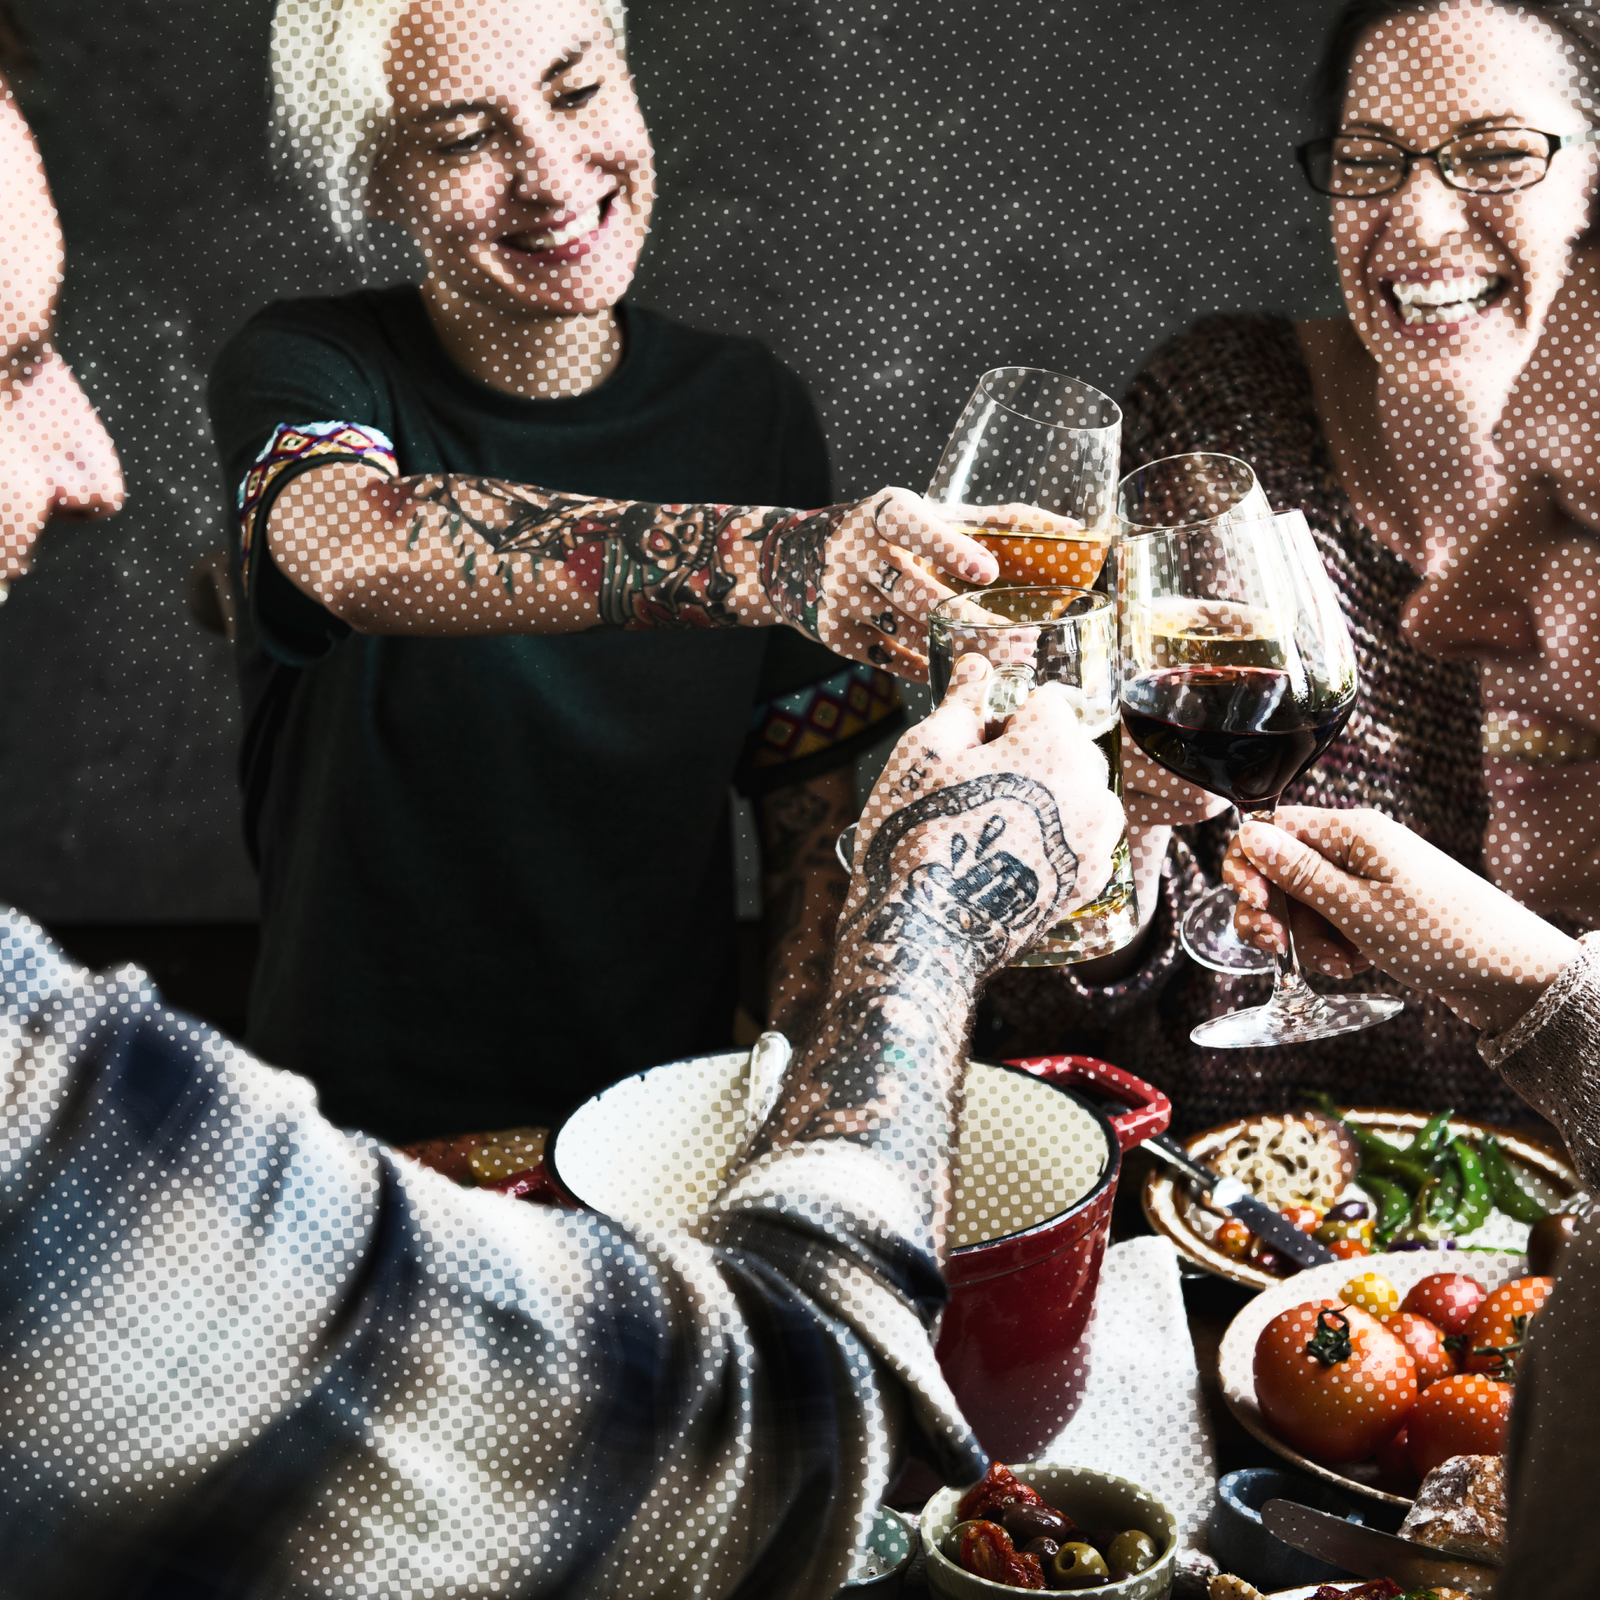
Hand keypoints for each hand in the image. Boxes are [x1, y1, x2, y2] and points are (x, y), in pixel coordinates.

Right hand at [751, 492, 1088, 678]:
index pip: (912, 525)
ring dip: (959, 651)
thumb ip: (1000, 522)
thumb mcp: (933, 515)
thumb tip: (1076, 533)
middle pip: (919, 597)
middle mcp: (854, 552)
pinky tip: (958, 667)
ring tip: (1005, 662)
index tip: (986, 571)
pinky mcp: (834, 635)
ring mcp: (839, 597)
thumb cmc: (893, 535)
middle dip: (973, 624)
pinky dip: (929, 667)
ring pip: (910, 635)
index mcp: (882, 513)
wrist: (798, 561)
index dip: (947, 547)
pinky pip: (892, 661)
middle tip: (1021, 644)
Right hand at [843, 653, 1125, 978]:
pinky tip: (1004, 859)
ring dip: (1043, 798)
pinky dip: (1050, 838)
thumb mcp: (925, 752)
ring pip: (1076, 794)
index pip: (1043, 703)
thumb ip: (962, 703)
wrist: (924, 934)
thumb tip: (978, 665)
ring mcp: (1097, 841)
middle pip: (1066, 748)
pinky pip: (1077, 838)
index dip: (1001, 720)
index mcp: (1056, 745)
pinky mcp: (1089, 883)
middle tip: (972, 791)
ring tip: (989, 828)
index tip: (969, 750)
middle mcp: (1094, 789)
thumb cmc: (917, 834)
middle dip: (1028, 757)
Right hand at [1224, 805, 1578, 1031]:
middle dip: (1274, 912)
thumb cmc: (1441, 936)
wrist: (1512, 975)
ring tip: (1339, 964)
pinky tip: (1356, 965)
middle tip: (1276, 946)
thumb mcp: (1358, 908)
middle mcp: (1358, 848)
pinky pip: (1333, 922)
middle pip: (1282, 871)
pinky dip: (1334, 947)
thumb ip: (1298, 872)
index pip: (1272, 829)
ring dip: (1308, 939)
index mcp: (1353, 833)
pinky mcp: (1379, 907)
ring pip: (1305, 903)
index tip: (1255, 905)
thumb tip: (1248, 833)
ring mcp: (1369, 879)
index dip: (1249, 866)